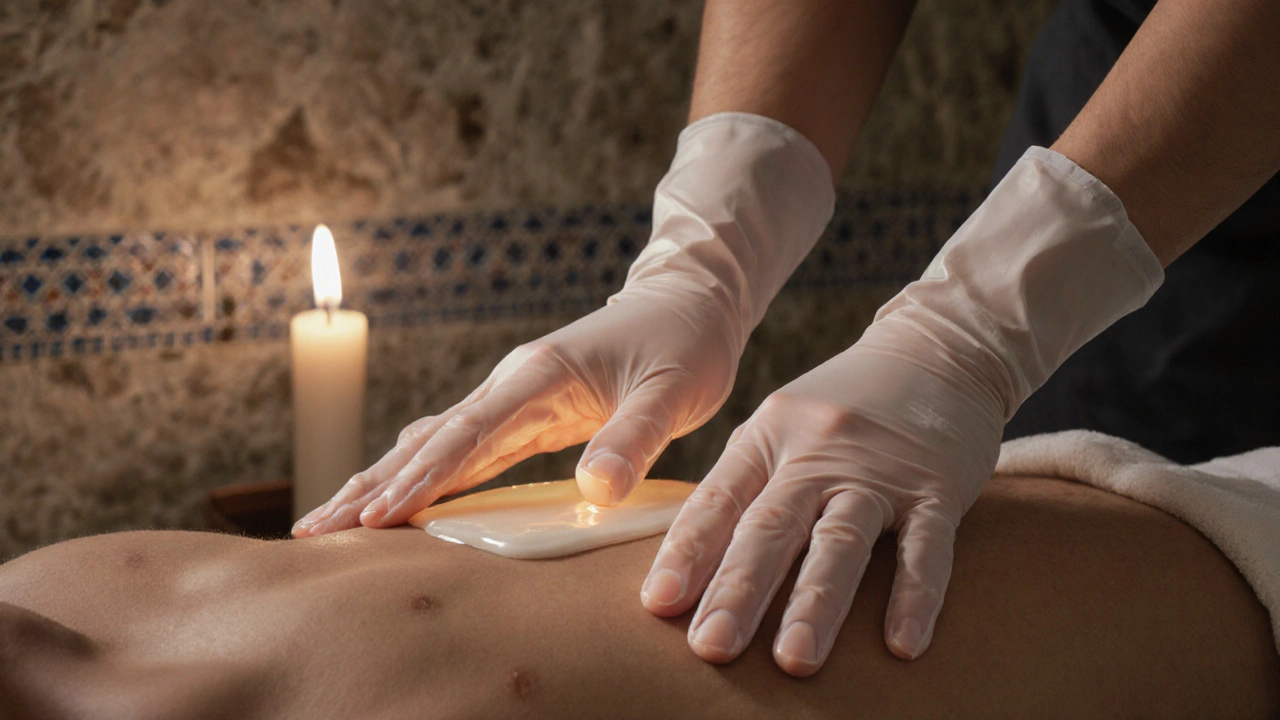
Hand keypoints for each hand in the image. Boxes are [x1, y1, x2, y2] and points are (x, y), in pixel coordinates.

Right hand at [292, 286, 740, 535]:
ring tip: (329, 522)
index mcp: (539, 375)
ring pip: (434, 446)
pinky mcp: (525, 415)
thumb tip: (594, 490)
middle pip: (428, 441)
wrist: (688, 303)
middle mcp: (513, 386)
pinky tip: (393, 500)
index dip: (421, 479)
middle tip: (313, 529)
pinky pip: (462, 451)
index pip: (469, 434)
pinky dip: (422, 478)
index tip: (374, 518)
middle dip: (370, 485)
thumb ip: (634, 437)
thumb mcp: (672, 392)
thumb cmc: (685, 343)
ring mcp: (514, 400)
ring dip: (383, 483)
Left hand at [641, 315, 1003, 676]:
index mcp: (769, 437)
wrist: (938, 349)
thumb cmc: (845, 403)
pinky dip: (915, 596)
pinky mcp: (937, 487)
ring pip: (841, 540)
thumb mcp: (781, 425)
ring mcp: (879, 471)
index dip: (688, 552)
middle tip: (711, 647)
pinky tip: (902, 645)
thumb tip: (690, 561)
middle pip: (771, 525)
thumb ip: (746, 484)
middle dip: (738, 590)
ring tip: (793, 660)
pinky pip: (926, 548)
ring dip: (816, 603)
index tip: (660, 603)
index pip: (719, 499)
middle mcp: (817, 452)